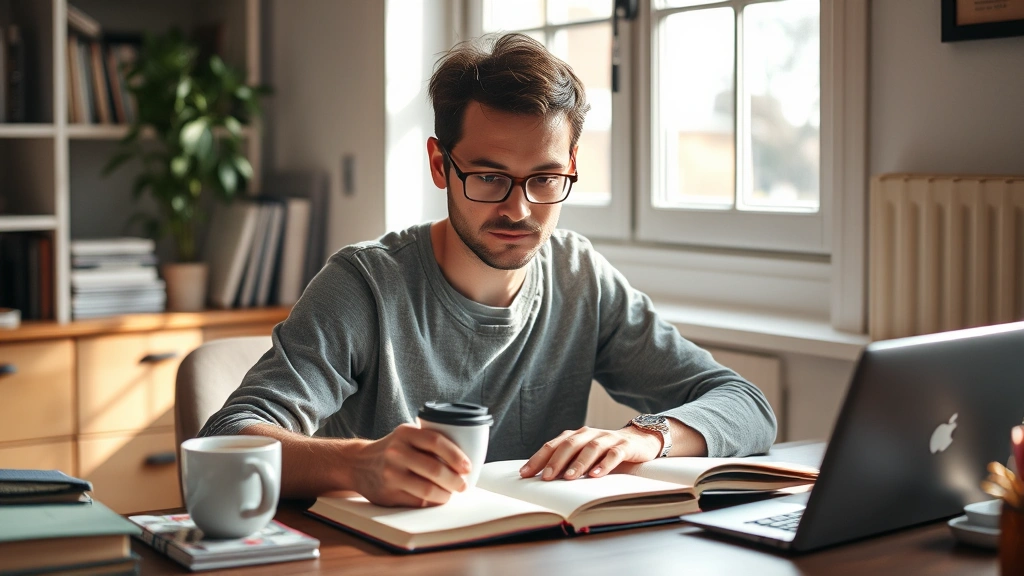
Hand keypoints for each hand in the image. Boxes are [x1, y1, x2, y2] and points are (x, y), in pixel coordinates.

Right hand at [351, 423, 471, 506]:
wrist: (357, 464)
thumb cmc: (391, 449)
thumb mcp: (405, 435)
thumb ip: (428, 439)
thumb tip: (466, 452)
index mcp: (405, 433)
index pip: (436, 442)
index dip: (456, 456)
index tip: (468, 467)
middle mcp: (396, 452)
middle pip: (435, 469)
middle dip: (455, 480)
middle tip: (463, 484)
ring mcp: (390, 474)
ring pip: (427, 490)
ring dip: (445, 494)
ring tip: (451, 493)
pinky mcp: (387, 494)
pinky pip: (417, 502)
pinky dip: (431, 502)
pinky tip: (436, 499)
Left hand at [519, 426, 662, 480]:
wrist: (639, 440)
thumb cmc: (605, 451)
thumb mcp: (584, 454)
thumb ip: (567, 462)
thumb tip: (541, 479)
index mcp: (576, 436)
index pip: (553, 445)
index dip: (538, 458)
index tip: (525, 474)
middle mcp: (590, 434)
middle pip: (570, 445)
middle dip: (556, 461)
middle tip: (545, 477)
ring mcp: (608, 439)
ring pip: (591, 448)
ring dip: (579, 463)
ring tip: (569, 478)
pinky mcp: (625, 446)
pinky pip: (614, 454)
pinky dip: (604, 464)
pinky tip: (596, 475)